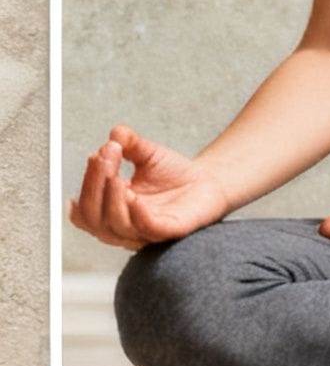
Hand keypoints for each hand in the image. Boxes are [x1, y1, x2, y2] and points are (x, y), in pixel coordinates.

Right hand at [67, 127, 228, 249]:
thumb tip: (115, 133)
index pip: (85, 205)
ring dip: (111, 199)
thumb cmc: (173, 173)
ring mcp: (144, 232)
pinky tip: (133, 197)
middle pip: (93, 217)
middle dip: (94, 186)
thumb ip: (129, 143)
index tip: (97, 153)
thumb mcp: (147, 153)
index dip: (87, 181)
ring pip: (115, 226)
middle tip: (104, 157)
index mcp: (110, 211)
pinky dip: (136, 215)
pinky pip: (147, 228)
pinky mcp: (169, 231)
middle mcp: (122, 226)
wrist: (209, 182)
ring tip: (115, 175)